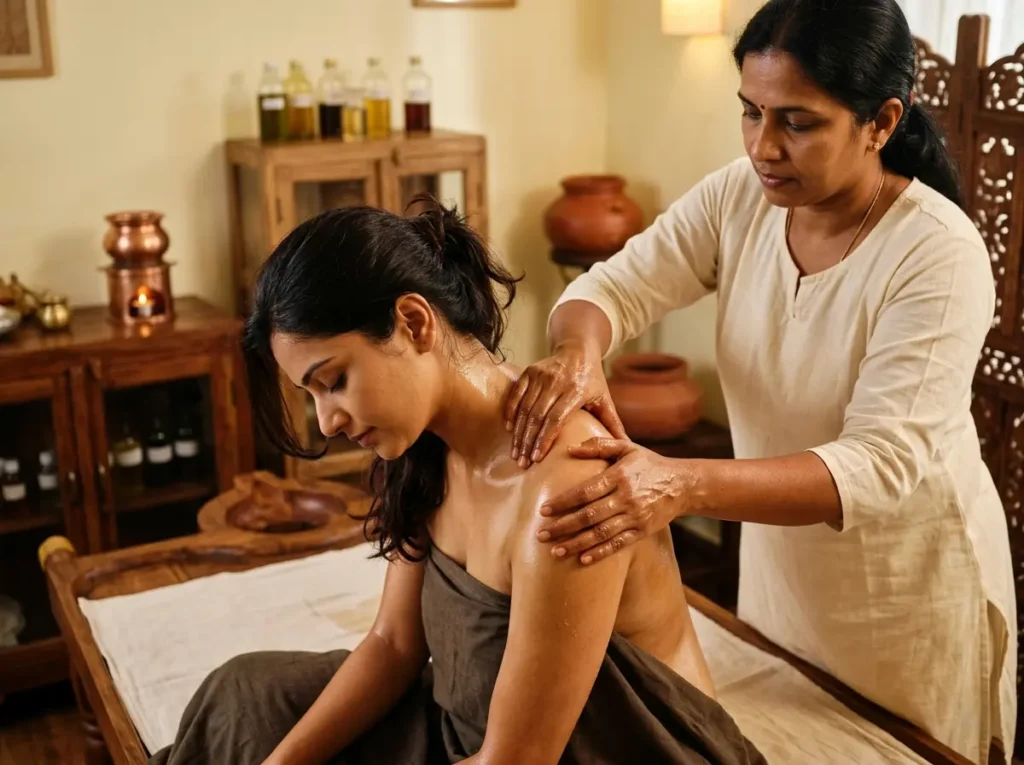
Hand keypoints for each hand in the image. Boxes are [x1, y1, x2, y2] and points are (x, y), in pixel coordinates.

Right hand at [506, 341, 625, 466]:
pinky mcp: (529, 371)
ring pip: (525, 408)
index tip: (537, 458)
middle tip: (522, 463)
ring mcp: (541, 375)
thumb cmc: (593, 380)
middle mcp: (557, 381)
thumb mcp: (605, 400)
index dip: (544, 439)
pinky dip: (510, 412)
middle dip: (528, 441)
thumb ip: (613, 424)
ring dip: (518, 433)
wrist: (578, 348)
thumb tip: (628, 447)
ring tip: (515, 453)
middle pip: (538, 416)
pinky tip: (509, 430)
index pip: (556, 418)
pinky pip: (516, 394)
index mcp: (576, 390)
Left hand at [536, 438, 688, 563]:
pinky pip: (618, 545)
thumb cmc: (648, 464)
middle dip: (562, 526)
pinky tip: (582, 559)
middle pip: (589, 516)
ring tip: (555, 551)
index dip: (563, 501)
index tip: (543, 509)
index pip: (586, 491)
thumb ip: (598, 446)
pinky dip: (600, 553)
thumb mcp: (627, 447)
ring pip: (601, 534)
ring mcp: (634, 517)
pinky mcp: (642, 531)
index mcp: (619, 477)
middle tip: (540, 534)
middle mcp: (626, 498)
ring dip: (576, 544)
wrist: (682, 485)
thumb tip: (569, 449)